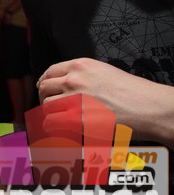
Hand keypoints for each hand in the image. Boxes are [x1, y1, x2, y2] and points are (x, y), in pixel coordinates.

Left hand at [36, 58, 167, 140]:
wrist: (149, 107)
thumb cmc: (134, 92)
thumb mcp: (104, 72)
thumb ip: (83, 76)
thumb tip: (66, 84)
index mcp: (80, 66)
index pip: (50, 71)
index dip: (45, 81)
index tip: (45, 88)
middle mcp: (73, 80)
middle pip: (44, 88)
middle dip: (45, 97)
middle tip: (51, 106)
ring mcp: (73, 99)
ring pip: (47, 105)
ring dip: (50, 113)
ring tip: (58, 119)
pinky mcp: (77, 119)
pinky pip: (52, 122)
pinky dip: (52, 126)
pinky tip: (59, 129)